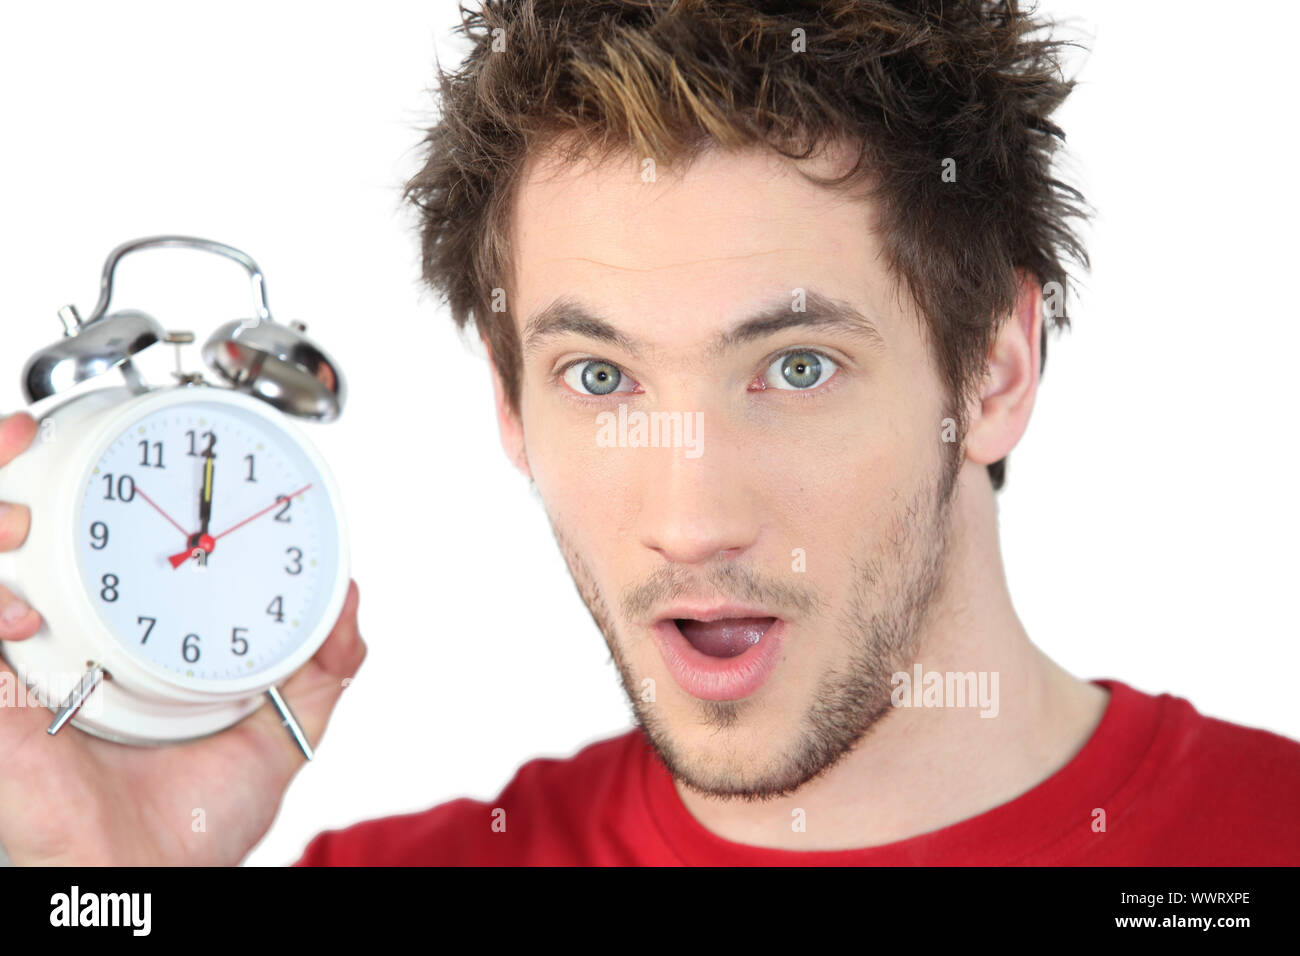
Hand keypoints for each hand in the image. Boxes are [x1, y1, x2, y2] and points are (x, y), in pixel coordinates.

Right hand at [0, 412, 365, 864]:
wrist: (152, 890)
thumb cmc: (194, 821)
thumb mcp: (273, 734)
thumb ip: (317, 669)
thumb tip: (350, 602)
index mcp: (114, 631)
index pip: (83, 532)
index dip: (77, 471)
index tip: (125, 436)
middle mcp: (54, 638)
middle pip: (6, 530)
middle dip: (0, 465)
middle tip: (29, 432)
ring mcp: (12, 670)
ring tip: (15, 518)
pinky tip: (22, 619)